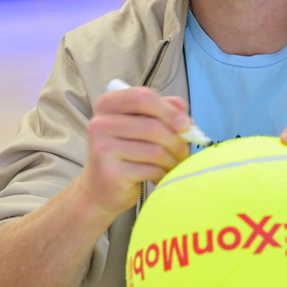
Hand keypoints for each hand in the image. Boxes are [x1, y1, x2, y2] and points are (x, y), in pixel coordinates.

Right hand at [75, 86, 191, 219]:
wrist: (101, 189)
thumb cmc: (126, 152)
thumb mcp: (140, 125)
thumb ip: (162, 112)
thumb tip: (185, 119)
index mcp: (107, 104)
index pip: (142, 97)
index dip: (169, 110)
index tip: (186, 124)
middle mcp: (100, 123)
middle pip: (152, 126)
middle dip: (177, 141)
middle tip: (185, 152)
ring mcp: (102, 148)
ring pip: (155, 150)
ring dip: (172, 160)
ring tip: (173, 165)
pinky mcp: (110, 173)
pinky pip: (150, 170)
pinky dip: (162, 174)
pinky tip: (159, 177)